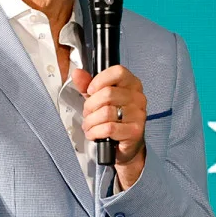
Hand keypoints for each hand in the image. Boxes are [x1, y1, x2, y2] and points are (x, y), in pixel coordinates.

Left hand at [74, 64, 148, 185]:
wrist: (125, 144)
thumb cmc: (113, 118)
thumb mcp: (98, 98)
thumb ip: (87, 84)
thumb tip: (77, 73)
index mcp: (132, 84)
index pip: (118, 72)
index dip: (99, 80)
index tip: (90, 91)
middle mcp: (138, 97)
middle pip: (108, 93)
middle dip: (90, 105)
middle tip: (88, 113)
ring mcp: (138, 114)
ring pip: (106, 112)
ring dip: (91, 121)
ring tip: (89, 125)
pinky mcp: (135, 131)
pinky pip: (109, 128)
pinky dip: (96, 132)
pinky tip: (93, 134)